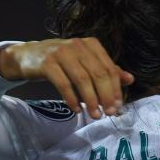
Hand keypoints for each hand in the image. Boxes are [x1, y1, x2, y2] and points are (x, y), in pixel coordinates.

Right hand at [0, 38, 134, 118]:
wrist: (29, 55)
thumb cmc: (62, 61)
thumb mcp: (86, 62)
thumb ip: (107, 70)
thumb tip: (130, 79)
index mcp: (91, 45)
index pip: (109, 69)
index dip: (116, 89)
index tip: (119, 106)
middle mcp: (78, 45)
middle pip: (98, 74)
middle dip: (106, 96)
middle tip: (109, 112)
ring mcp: (61, 53)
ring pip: (82, 80)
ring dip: (91, 100)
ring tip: (95, 114)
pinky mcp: (47, 63)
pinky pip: (64, 84)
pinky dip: (72, 99)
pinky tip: (77, 109)